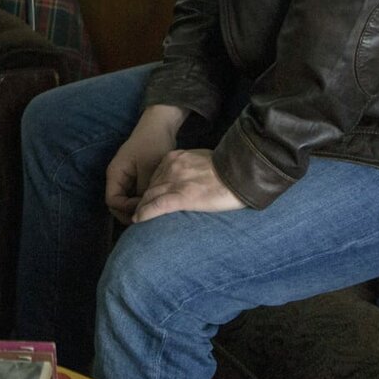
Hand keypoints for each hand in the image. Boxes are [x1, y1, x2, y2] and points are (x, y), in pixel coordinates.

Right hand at [105, 104, 186, 224]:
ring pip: (127, 201)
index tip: (145, 208)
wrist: (159, 127)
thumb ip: (145, 190)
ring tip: (154, 211)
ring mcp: (125, 179)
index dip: (127, 209)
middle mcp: (117, 179)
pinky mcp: (135, 178)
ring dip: (138, 207)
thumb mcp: (149, 169)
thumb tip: (146, 209)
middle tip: (150, 216)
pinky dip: (143, 200)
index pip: (112, 201)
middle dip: (131, 212)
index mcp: (115, 174)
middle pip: (118, 205)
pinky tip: (156, 202)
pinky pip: (135, 195)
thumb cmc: (153, 144)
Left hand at [132, 148, 246, 221]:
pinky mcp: (182, 197)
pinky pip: (157, 206)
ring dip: (141, 208)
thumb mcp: (205, 160)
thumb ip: (192, 166)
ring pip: (150, 196)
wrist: (242, 172)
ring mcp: (175, 181)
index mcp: (177, 158)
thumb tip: (192, 177)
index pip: (157, 175)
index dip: (151, 188)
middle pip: (151, 186)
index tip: (149, 197)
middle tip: (138, 210)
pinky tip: (139, 220)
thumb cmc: (230, 169)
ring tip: (136, 218)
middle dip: (144, 199)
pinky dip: (145, 213)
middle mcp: (172, 167)